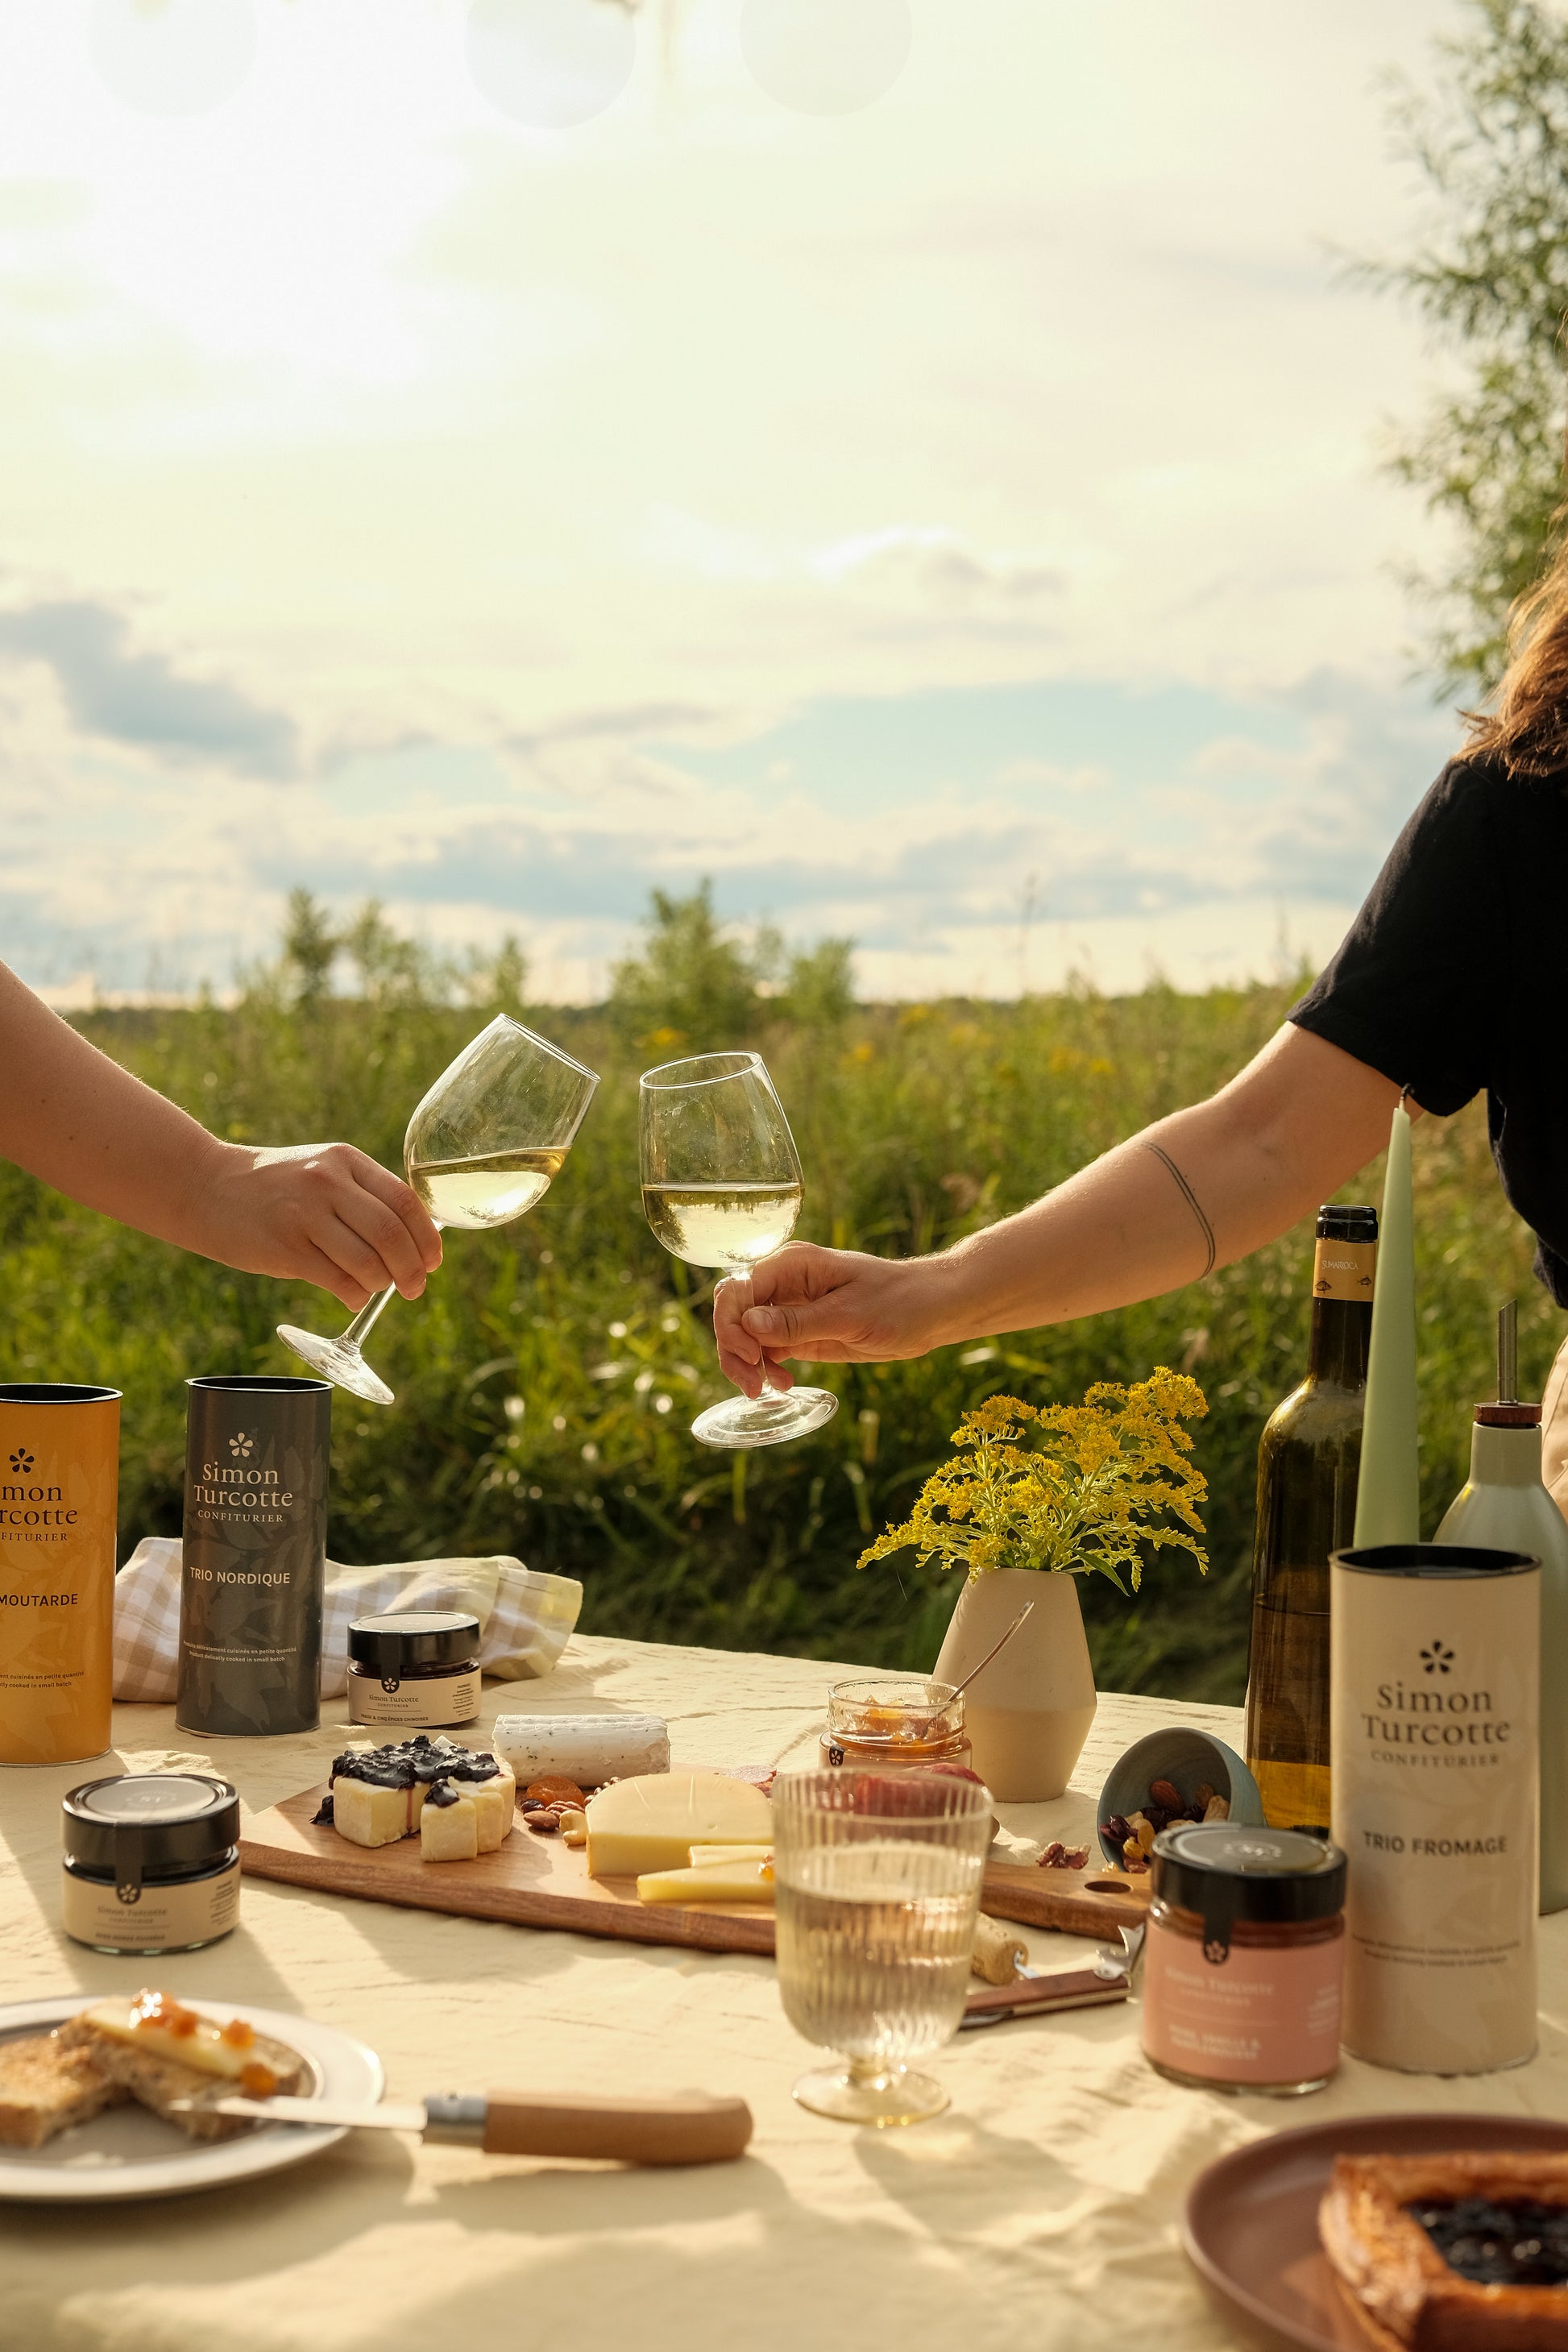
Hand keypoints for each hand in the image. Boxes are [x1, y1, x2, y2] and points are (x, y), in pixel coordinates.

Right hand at [191, 1141, 442, 1310]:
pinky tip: (353, 1296)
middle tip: (415, 1288)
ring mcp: (305, 1215)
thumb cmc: (274, 1186)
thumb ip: (362, 1195)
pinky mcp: (285, 1248)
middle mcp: (328, 1183)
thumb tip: (412, 1240)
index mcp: (345, 1160)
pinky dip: (355, 1295)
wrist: (204, 1186)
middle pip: (391, 1234)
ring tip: (377, 1289)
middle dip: (412, 1269)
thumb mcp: (321, 1170)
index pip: (405, 1201)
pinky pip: (337, 1281)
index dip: (427, 1237)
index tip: (433, 1261)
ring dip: (382, 1285)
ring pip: (368, 1262)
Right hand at [714, 1243, 948, 1396]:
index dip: (732, 1324)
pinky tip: (781, 1383)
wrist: (932, 1311)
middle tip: (753, 1385)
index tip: (751, 1357)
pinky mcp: (800, 1331)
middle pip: (733, 1312)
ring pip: (745, 1335)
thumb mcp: (849, 1315)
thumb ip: (798, 1322)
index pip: (737, 1289)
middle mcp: (783, 1282)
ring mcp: (789, 1307)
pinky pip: (766, 1349)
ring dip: (747, 1364)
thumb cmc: (898, 1301)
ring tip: (768, 1389)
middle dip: (734, 1349)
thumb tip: (749, 1323)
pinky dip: (765, 1368)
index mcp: (791, 1263)